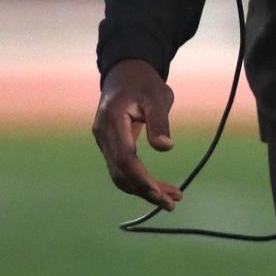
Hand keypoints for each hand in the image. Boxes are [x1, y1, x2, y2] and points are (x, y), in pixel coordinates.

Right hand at [92, 59, 182, 211]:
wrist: (125, 73)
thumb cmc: (144, 82)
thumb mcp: (158, 95)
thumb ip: (160, 120)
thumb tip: (166, 148)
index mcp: (113, 119)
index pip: (124, 158)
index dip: (141, 178)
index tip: (160, 193)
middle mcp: (103, 134)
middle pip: (121, 173)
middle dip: (145, 191)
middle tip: (172, 203)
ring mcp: (103, 141)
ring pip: (120, 175)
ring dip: (144, 190)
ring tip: (172, 199)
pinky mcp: (109, 145)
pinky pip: (121, 169)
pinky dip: (139, 180)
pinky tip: (158, 187)